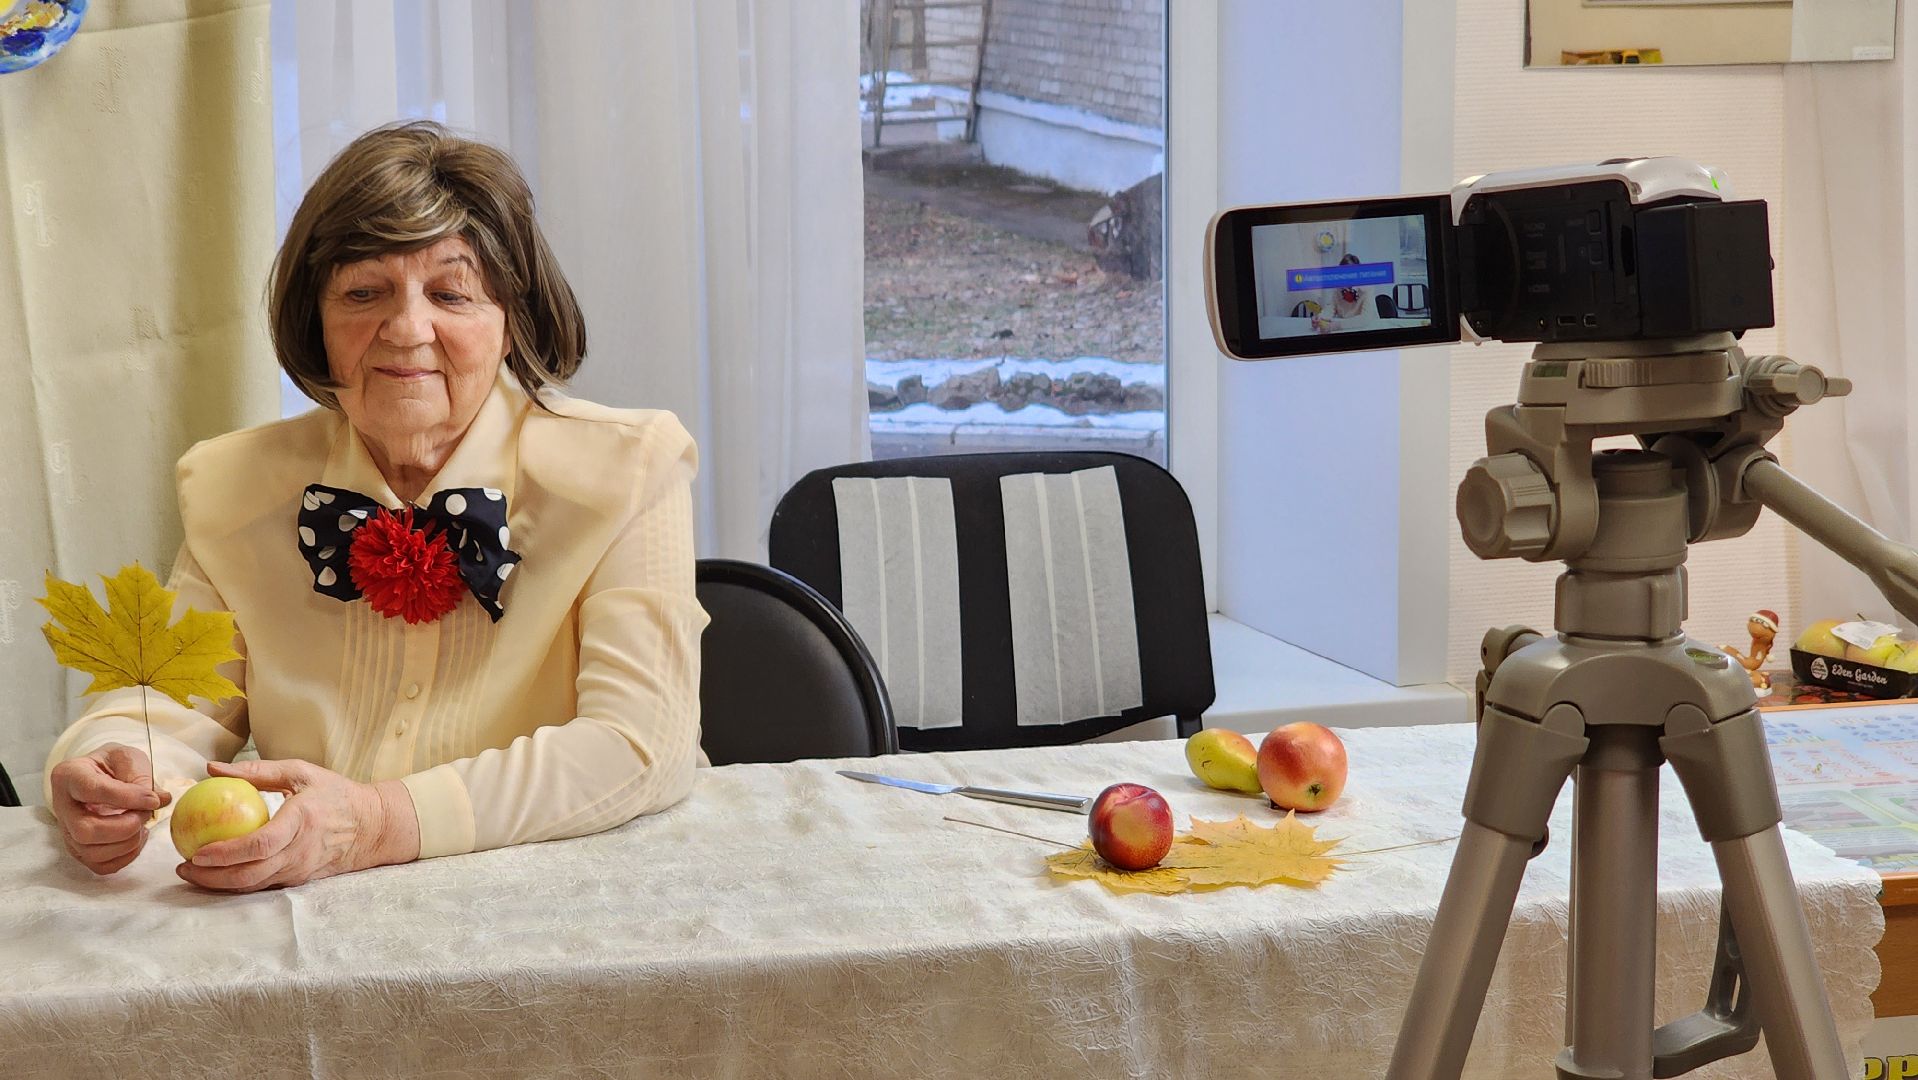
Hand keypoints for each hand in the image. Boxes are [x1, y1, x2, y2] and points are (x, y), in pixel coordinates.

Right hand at [49, 744, 170, 875]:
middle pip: (86, 831)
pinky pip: (101, 866)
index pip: (92, 791)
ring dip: (128, 842)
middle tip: (145, 814)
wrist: (100, 776)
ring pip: (93, 852)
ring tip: (142, 824)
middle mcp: (62, 807)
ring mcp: (67, 832)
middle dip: (125, 827)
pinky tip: (136, 838)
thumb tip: (160, 800)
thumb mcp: (127, 757)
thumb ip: (142, 777)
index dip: (127, 798)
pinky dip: (126, 856)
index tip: (152, 800)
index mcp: (69, 775)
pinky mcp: (79, 850)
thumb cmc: (112, 765)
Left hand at [177, 759, 419, 892]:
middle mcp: (301, 851)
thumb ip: (257, 771)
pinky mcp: (301, 880)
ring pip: (254, 886)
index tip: (197, 851)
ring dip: (219, 884)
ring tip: (193, 873)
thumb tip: (212, 768)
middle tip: (184, 867)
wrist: (374, 826)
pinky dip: (237, 884)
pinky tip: (219, 875)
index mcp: (302, 821)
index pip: (260, 845)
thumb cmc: (336, 794)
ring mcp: (301, 870)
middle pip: (250, 874)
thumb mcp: (301, 772)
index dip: (226, 853)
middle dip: (212, 877)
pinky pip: (264, 887)